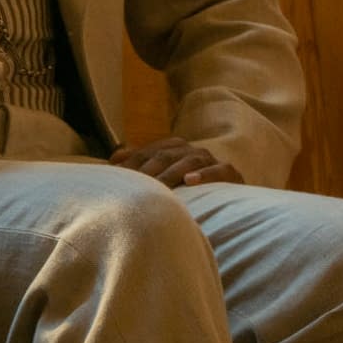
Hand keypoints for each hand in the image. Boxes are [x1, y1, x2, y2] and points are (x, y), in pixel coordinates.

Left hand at [109, 136, 243, 187]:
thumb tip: (113, 159)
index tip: (114, 176)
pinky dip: (204, 174)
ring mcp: (209, 159)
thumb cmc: (187, 186)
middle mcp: (189, 149)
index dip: (130, 164)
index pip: (146, 153)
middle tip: (132, 185)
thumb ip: (140, 163)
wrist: (229, 195)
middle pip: (164, 156)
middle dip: (147, 170)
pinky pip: (218, 170)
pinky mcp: (230, 172)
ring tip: (158, 186)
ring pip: (187, 162)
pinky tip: (190, 181)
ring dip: (171, 173)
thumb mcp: (162, 174)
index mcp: (171, 146)